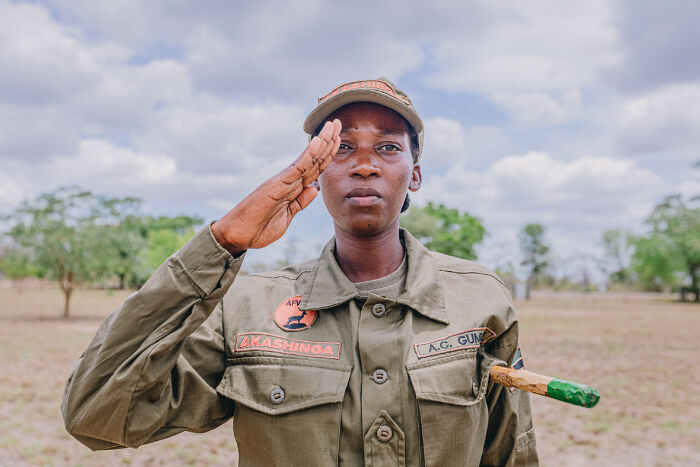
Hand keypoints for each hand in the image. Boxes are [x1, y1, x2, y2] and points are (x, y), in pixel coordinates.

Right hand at [211, 119, 341, 254]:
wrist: (238, 234)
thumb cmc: (259, 227)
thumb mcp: (287, 216)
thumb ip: (300, 202)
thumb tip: (315, 188)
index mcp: (293, 189)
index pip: (315, 168)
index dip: (327, 154)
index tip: (338, 140)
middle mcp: (289, 181)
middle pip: (314, 158)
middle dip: (328, 141)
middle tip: (338, 122)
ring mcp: (284, 181)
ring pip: (308, 159)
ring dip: (322, 141)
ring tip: (332, 125)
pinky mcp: (277, 184)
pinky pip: (297, 168)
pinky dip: (308, 154)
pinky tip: (318, 141)